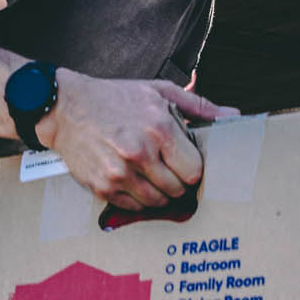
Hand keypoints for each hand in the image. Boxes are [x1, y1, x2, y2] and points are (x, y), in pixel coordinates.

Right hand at [40, 71, 236, 209]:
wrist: (64, 108)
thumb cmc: (115, 98)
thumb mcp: (159, 92)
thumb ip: (199, 107)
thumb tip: (234, 117)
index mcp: (159, 128)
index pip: (194, 171)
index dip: (192, 169)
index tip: (184, 162)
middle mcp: (139, 153)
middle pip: (178, 190)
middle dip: (178, 182)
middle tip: (168, 169)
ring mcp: (119, 173)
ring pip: (158, 202)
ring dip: (160, 193)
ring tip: (151, 175)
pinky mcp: (103, 188)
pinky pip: (135, 207)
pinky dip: (139, 199)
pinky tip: (134, 181)